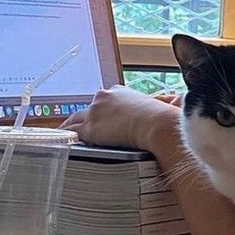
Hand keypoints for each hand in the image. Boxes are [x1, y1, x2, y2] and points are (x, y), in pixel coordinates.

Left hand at [61, 85, 179, 149]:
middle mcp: (103, 98)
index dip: (98, 111)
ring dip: (68, 128)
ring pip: (74, 120)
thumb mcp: (157, 104)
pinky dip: (65, 138)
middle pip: (86, 110)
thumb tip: (173, 101)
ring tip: (61, 135)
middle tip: (73, 128)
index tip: (96, 117)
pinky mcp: (90, 129)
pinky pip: (72, 134)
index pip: (102, 101)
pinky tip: (60, 143)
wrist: (157, 124)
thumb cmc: (161, 117)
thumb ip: (156, 103)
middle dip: (82, 119)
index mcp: (118, 91)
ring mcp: (95, 113)